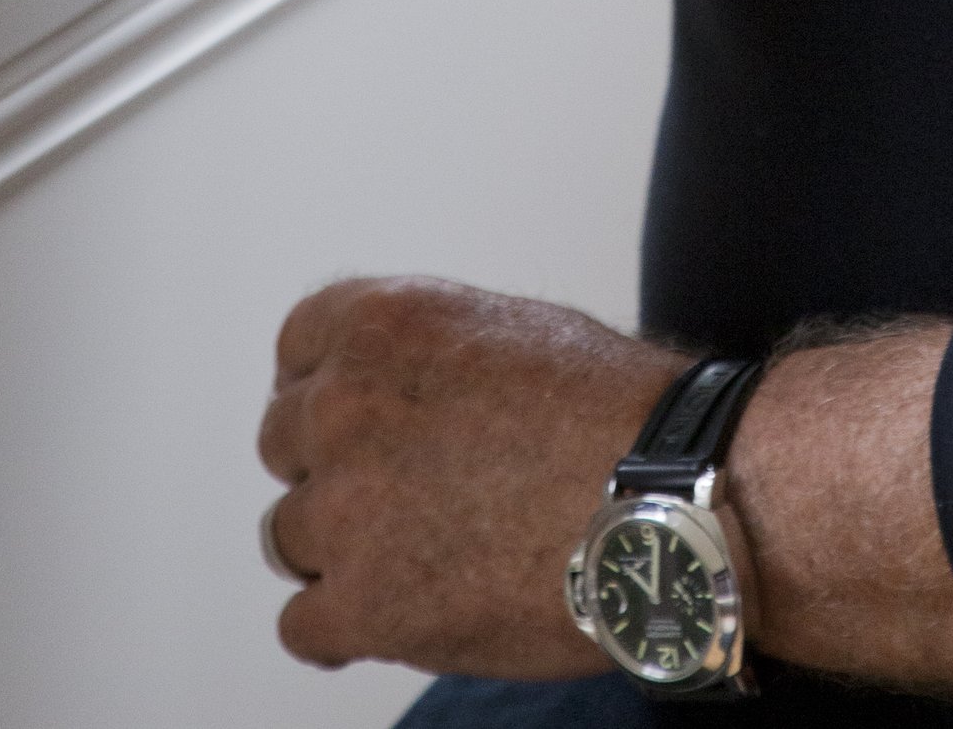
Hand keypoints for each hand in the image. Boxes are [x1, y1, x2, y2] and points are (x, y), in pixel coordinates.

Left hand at [256, 277, 675, 674]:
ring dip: (338, 551)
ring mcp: (346, 511)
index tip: (357, 423)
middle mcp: (344, 406)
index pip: (297, 352)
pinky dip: (342, 628)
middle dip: (333, 468)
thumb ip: (428, 353)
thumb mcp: (510, 329)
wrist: (667, 502)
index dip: (329, 390)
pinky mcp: (363, 607)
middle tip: (400, 496)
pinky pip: (302, 627)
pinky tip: (392, 617)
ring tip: (415, 558)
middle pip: (285, 444)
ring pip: (288, 538)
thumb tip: (403, 393)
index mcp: (382, 323)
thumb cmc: (615, 413)